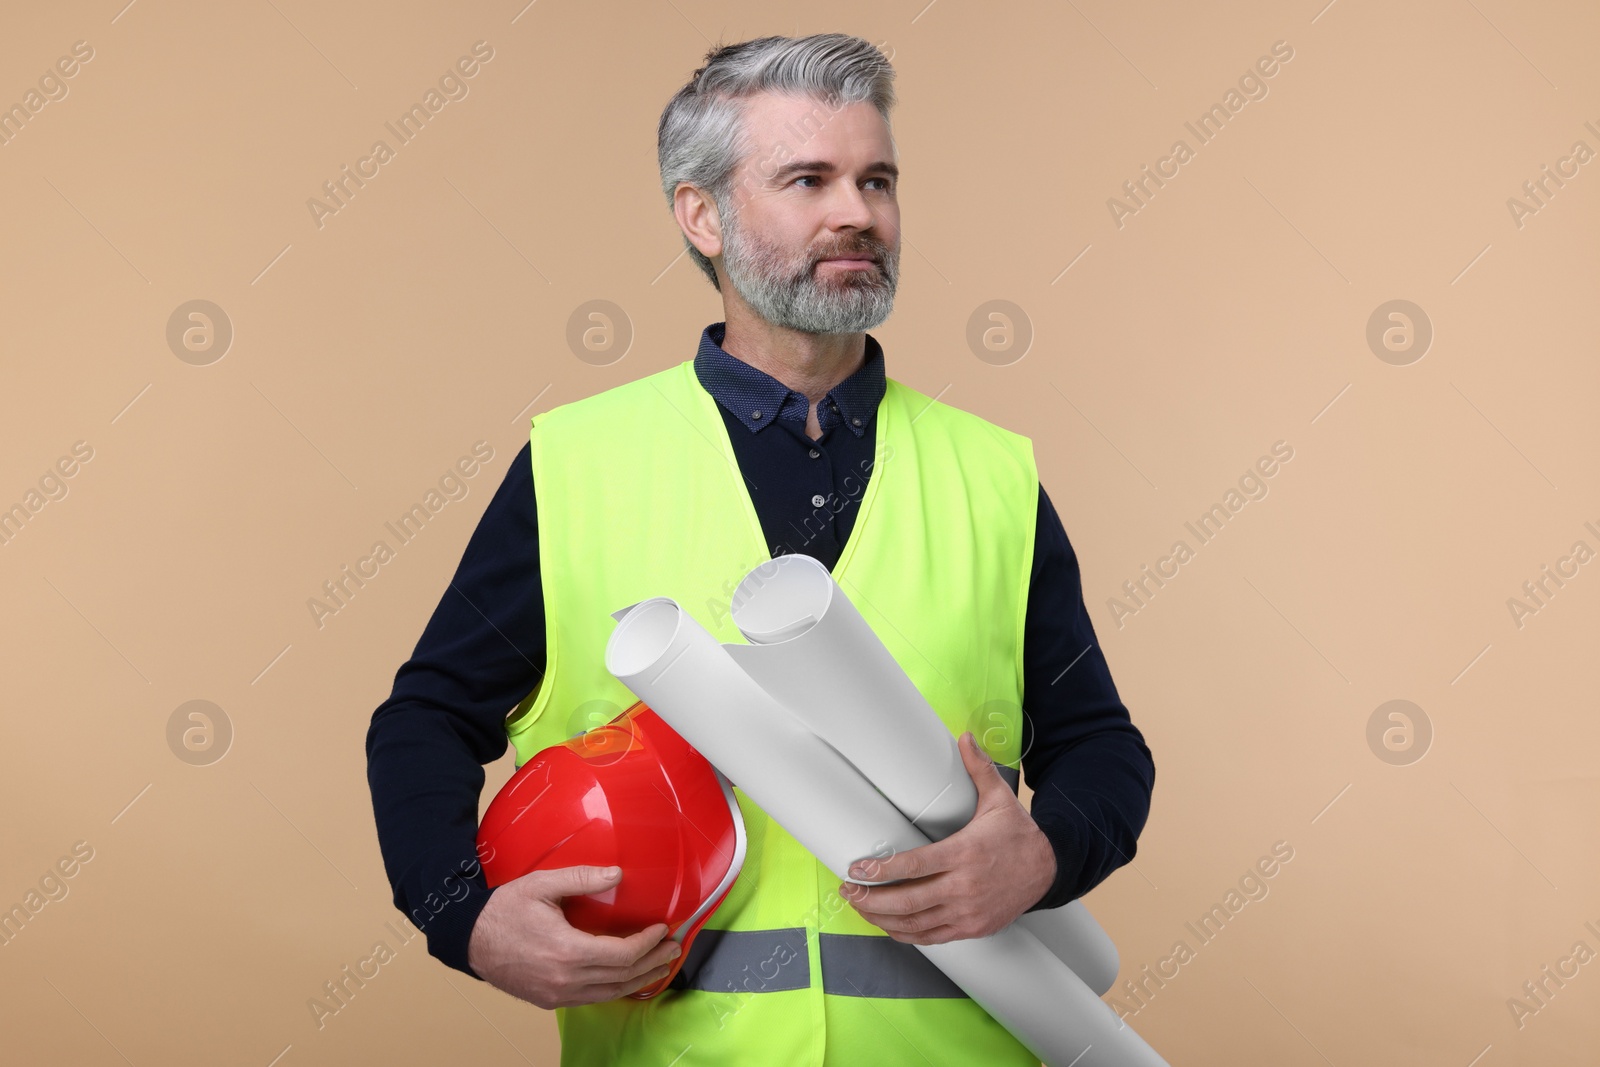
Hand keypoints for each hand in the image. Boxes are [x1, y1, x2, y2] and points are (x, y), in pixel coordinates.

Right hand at [467, 865, 680, 1007]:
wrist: (468, 939)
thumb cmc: (503, 910)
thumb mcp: (542, 885)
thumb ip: (582, 879)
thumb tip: (618, 874)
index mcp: (567, 951)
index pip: (622, 955)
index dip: (647, 944)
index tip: (662, 929)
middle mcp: (565, 979)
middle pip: (622, 977)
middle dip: (652, 963)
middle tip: (673, 949)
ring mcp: (557, 994)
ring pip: (610, 993)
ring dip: (639, 981)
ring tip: (660, 966)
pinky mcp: (550, 1000)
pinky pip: (592, 999)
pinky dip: (615, 989)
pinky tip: (627, 979)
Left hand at [840, 732, 1056, 944]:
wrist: (1049, 870)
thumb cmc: (1018, 835)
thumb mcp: (999, 799)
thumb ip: (978, 769)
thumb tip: (965, 737)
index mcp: (964, 853)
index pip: (915, 865)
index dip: (883, 870)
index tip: (858, 869)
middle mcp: (964, 886)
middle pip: (908, 900)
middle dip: (871, 899)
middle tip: (848, 890)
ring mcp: (968, 911)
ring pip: (916, 923)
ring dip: (882, 919)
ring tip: (860, 907)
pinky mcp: (972, 928)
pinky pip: (932, 937)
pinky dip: (907, 934)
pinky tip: (889, 925)